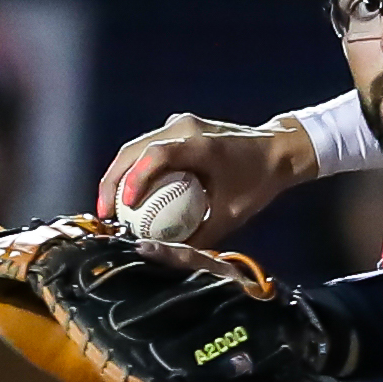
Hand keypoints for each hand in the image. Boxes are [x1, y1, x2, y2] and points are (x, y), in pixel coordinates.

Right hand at [96, 113, 318, 240]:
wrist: (278, 149)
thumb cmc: (258, 182)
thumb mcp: (233, 213)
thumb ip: (203, 234)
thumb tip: (174, 257)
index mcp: (200, 144)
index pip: (156, 155)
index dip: (136, 179)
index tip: (126, 207)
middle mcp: (185, 127)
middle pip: (135, 149)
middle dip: (113, 181)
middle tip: (104, 213)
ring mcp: (181, 124)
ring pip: (137, 146)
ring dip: (120, 174)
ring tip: (110, 206)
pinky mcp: (180, 127)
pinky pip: (149, 147)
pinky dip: (135, 168)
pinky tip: (130, 193)